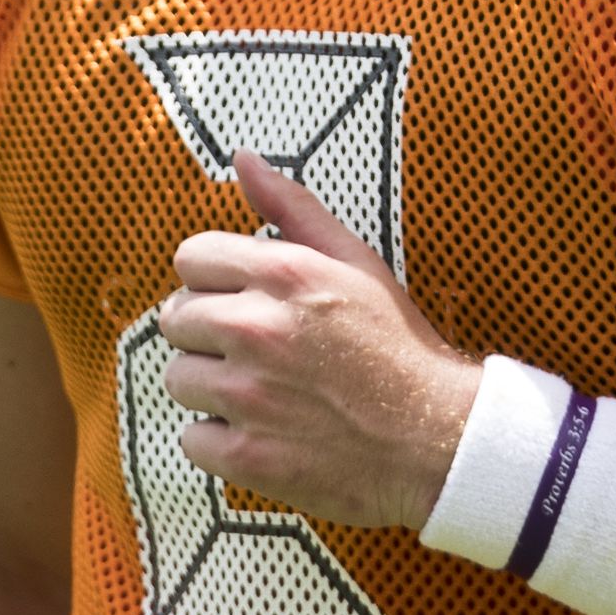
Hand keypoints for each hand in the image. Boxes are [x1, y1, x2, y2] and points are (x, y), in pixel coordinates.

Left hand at [156, 155, 480, 531]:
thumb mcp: (357, 263)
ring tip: (264, 394)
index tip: (244, 301)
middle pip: (175, 319)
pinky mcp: (247, 455)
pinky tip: (265, 433)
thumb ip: (293, 207)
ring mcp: (249, 395)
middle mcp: (258, 329)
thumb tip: (243, 159)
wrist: (441, 439)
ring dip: (211, 387)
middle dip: (209, 334)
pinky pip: (192, 439)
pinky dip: (222, 441)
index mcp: (285, 274)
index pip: (190, 257)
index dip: (215, 280)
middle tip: (258, 352)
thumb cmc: (399, 347)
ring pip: (178, 379)